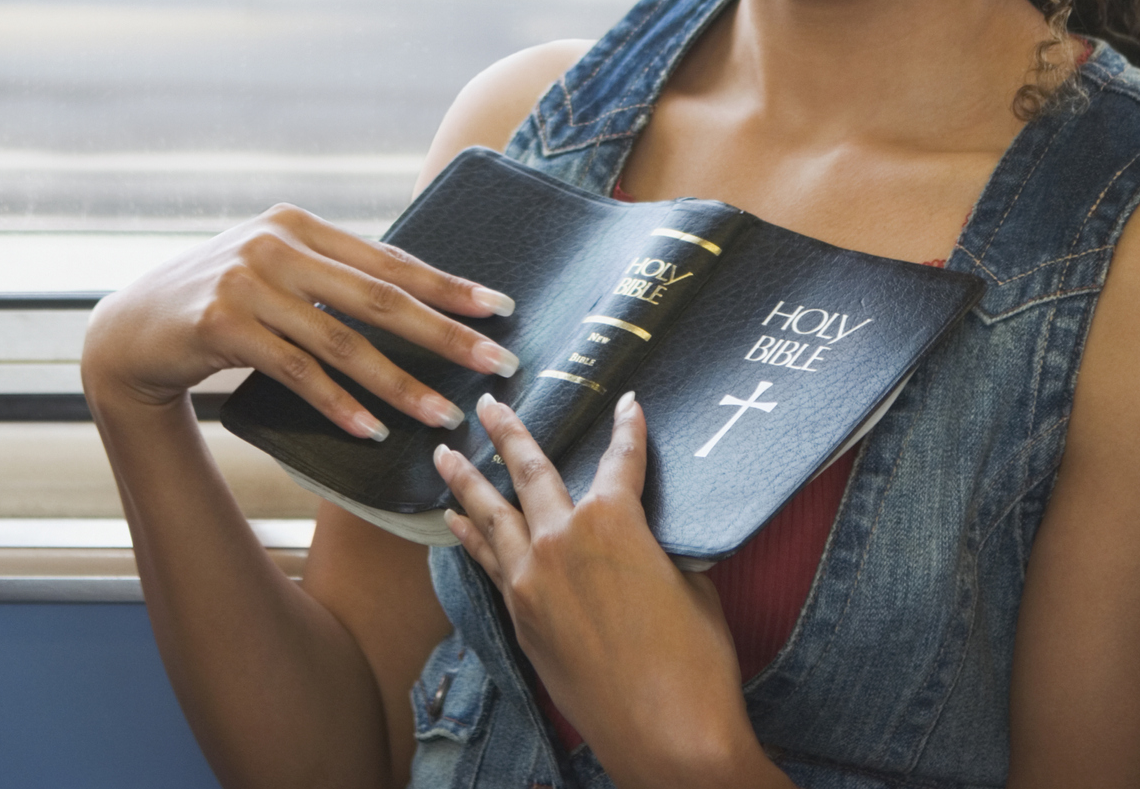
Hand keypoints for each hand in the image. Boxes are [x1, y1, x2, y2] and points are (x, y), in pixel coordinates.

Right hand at [81, 204, 518, 440]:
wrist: (131, 325)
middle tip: (495, 362)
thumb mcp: (276, 270)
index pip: (389, 259)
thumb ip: (331, 275)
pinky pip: (296, 370)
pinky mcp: (222, 324)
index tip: (499, 310)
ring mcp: (248, 282)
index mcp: (301, 224)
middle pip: (378, 297)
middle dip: (443, 333)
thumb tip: (415, 296)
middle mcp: (278, 244)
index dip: (447, 285)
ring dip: (398, 383)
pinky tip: (373, 430)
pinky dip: (338, 403)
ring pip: (342, 341)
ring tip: (442, 415)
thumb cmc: (219, 300)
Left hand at [434, 393, 774, 788]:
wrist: (667, 736)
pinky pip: (489, 563)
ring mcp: (533, 581)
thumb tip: (646, 549)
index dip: (629, 428)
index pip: (622, 459)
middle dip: (507, 432)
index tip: (626, 403)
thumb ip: (657, 552)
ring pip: (492, 515)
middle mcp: (562, 539)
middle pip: (530, 471)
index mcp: (613, 519)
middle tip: (487, 405)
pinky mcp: (522, 620)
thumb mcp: (690, 585)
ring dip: (467, 480)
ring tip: (443, 453)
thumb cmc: (696, 660)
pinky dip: (471, 538)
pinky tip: (456, 521)